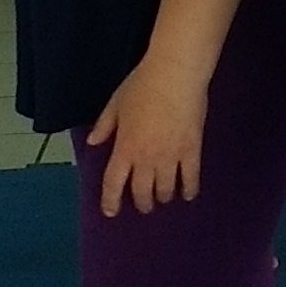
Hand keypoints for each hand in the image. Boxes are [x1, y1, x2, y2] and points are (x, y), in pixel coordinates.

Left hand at [83, 59, 207, 216]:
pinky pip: (190, 178)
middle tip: (143, 205)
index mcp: (125, 148)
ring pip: (165, 189)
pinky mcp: (191, 151)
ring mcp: (170, 157)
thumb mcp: (116, 104)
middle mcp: (146, 158)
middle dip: (141, 202)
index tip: (111, 212)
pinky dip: (189, 190)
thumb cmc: (142, 85)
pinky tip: (187, 194)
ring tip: (163, 197)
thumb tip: (93, 142)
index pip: (114, 183)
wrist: (175, 75)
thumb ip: (104, 126)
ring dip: (162, 197)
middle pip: (141, 192)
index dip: (111, 201)